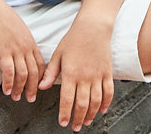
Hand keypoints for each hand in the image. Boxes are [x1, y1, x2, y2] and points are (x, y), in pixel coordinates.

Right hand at [0, 0, 44, 102]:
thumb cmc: (1, 17)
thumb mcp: (17, 28)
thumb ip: (22, 41)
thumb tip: (21, 52)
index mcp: (30, 41)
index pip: (40, 64)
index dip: (40, 77)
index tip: (38, 86)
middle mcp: (26, 47)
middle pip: (34, 72)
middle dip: (33, 88)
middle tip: (30, 98)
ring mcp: (16, 50)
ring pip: (23, 75)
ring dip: (20, 88)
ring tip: (16, 96)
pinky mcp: (4, 52)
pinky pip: (9, 72)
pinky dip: (9, 84)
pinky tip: (6, 90)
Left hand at [38, 15, 113, 130]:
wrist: (92, 27)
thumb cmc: (73, 39)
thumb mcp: (58, 54)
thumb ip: (51, 72)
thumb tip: (41, 87)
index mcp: (70, 73)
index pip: (67, 99)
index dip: (65, 113)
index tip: (63, 122)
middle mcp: (85, 77)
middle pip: (82, 104)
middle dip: (78, 118)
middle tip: (75, 127)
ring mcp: (98, 76)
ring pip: (96, 102)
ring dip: (91, 114)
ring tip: (86, 121)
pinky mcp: (108, 73)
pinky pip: (109, 93)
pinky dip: (106, 103)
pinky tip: (101, 110)